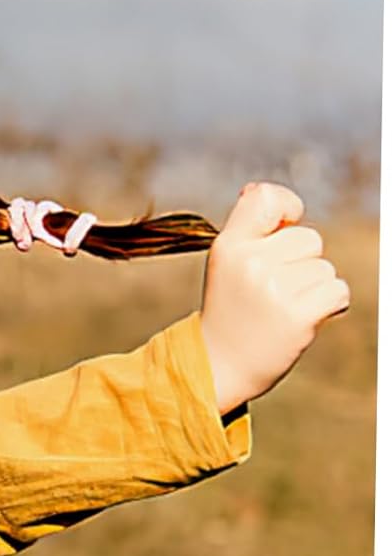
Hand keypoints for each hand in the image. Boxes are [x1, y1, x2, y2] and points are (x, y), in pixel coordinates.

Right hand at [198, 181, 350, 415]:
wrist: (220, 364)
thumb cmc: (230, 310)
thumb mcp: (226, 263)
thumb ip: (247, 228)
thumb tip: (261, 190)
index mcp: (229, 246)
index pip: (267, 198)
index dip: (288, 207)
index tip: (285, 224)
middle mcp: (249, 263)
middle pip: (309, 238)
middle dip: (302, 262)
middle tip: (274, 289)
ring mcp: (273, 289)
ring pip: (323, 268)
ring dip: (313, 288)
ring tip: (282, 307)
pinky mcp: (297, 314)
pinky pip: (336, 291)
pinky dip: (328, 305)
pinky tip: (303, 318)